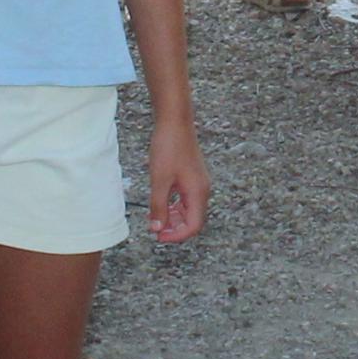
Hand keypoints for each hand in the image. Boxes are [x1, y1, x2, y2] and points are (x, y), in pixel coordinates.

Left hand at [145, 117, 208, 245]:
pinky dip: (174, 206)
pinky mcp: (192, 177)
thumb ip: (159, 206)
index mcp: (198, 193)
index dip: (176, 236)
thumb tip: (157, 228)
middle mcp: (202, 190)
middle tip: (155, 229)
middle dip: (175, 228)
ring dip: (174, 218)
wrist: (175, 122)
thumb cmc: (169, 147)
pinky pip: (186, 199)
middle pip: (193, 220)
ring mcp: (198, 183)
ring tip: (156, 217)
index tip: (158, 236)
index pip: (193, 226)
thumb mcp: (160, 180)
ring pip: (189, 210)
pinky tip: (161, 203)